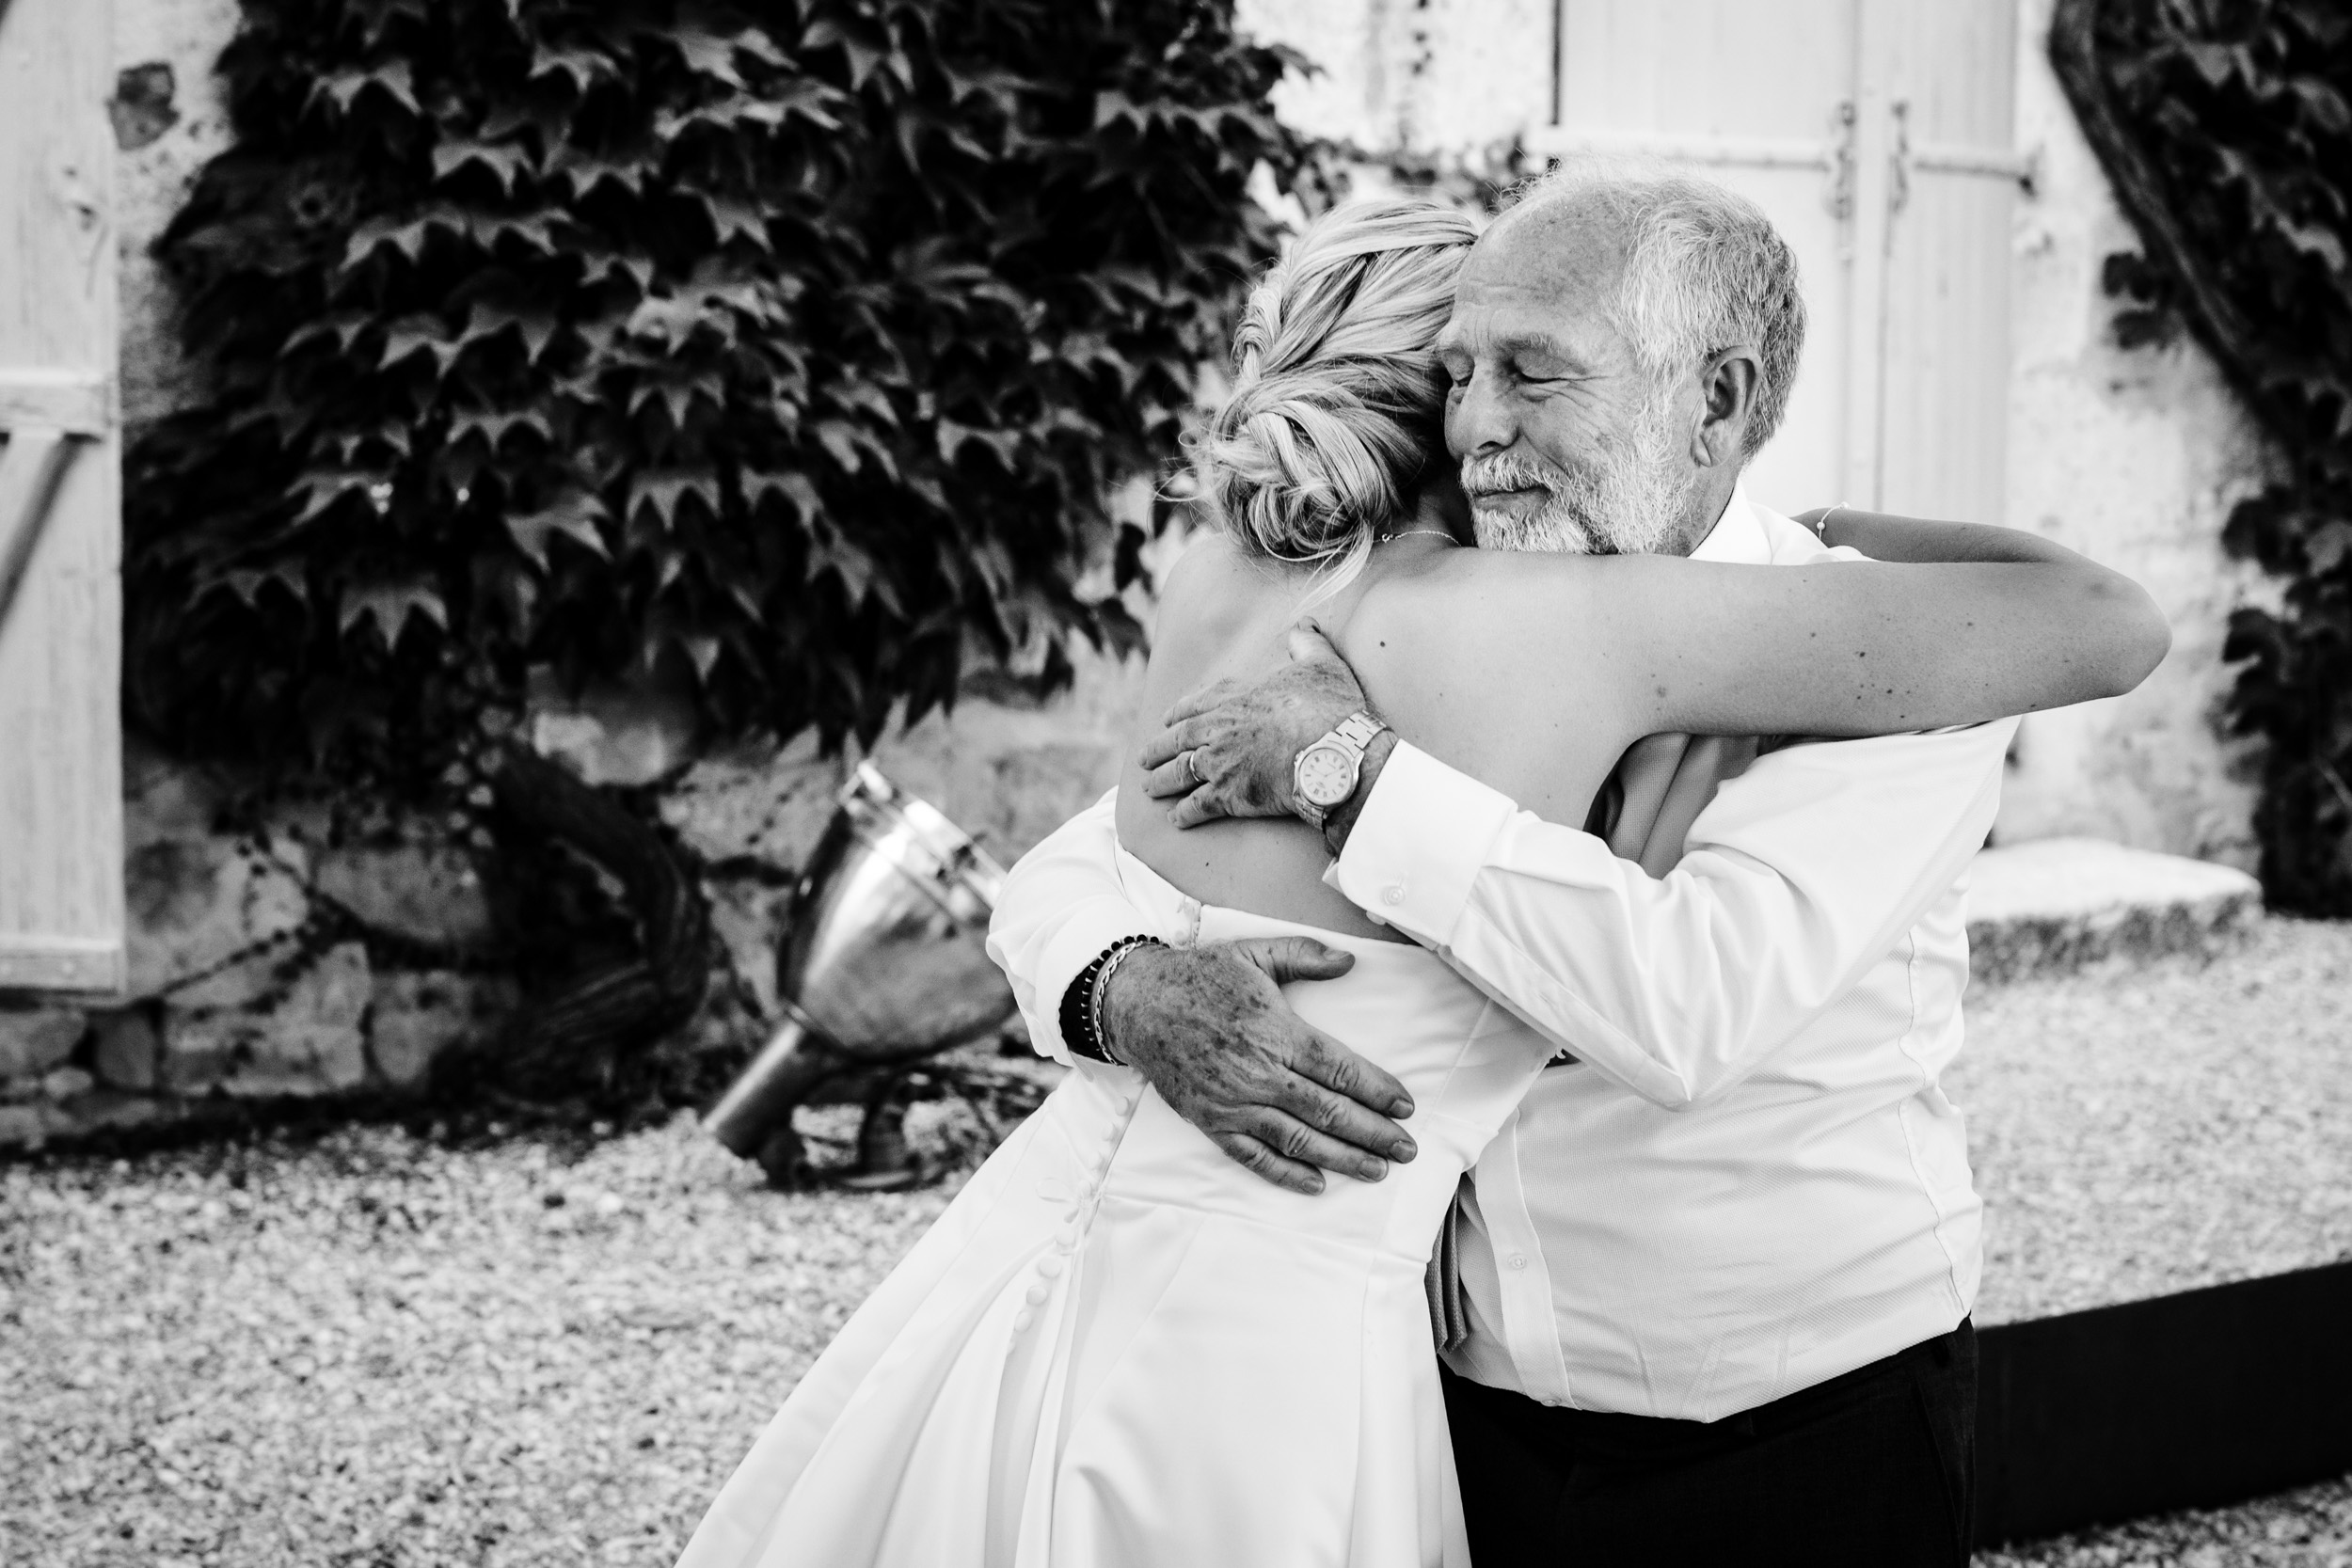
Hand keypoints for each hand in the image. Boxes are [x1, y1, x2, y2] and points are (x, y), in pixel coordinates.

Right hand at [1103, 937, 1418, 1194]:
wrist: (1137, 1004)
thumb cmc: (1200, 977)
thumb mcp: (1254, 953)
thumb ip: (1305, 955)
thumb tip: (1350, 962)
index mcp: (1276, 1031)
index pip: (1338, 1069)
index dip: (1377, 1090)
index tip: (1406, 1107)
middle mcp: (1258, 1072)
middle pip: (1327, 1111)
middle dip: (1373, 1133)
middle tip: (1406, 1150)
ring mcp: (1233, 1102)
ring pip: (1297, 1138)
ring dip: (1341, 1158)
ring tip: (1376, 1171)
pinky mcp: (1210, 1121)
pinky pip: (1252, 1156)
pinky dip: (1285, 1174)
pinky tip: (1316, 1184)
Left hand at [1138, 622, 1364, 829]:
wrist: (1332, 753)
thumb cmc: (1329, 709)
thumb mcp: (1323, 665)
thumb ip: (1308, 644)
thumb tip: (1306, 624)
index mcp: (1236, 698)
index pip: (1197, 703)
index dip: (1180, 712)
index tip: (1167, 719)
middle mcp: (1219, 729)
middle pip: (1178, 739)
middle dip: (1158, 749)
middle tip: (1144, 758)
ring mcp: (1219, 763)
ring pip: (1179, 773)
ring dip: (1162, 782)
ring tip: (1149, 788)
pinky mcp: (1228, 795)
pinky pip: (1197, 806)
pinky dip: (1184, 813)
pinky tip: (1175, 819)